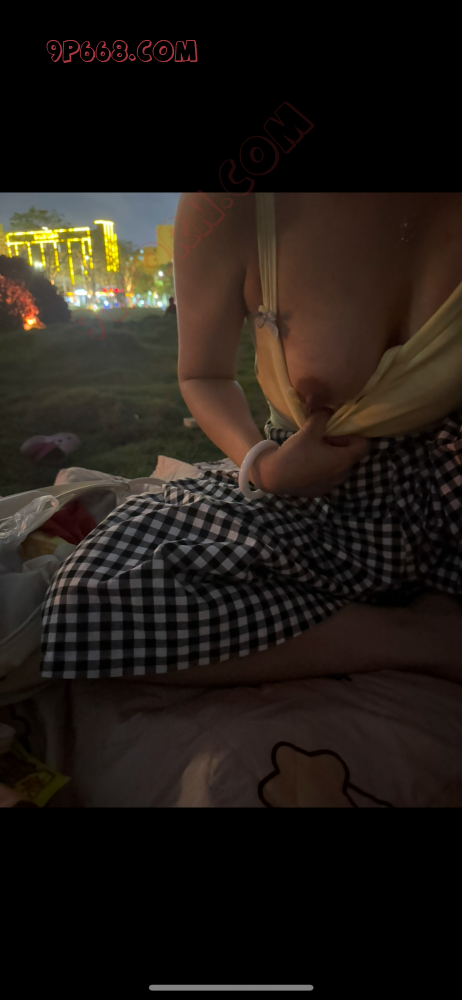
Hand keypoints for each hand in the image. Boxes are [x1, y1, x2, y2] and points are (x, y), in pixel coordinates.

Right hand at [253, 403, 369, 497]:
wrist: (273, 476)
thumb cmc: (294, 453)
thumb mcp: (309, 429)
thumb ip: (323, 415)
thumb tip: (329, 408)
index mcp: (343, 460)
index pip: (363, 446)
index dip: (353, 436)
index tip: (337, 433)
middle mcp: (342, 475)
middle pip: (351, 456)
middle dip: (341, 445)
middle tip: (323, 439)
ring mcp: (332, 486)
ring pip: (340, 467)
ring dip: (333, 457)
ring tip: (315, 451)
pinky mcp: (321, 491)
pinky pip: (330, 477)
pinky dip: (324, 469)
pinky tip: (308, 464)